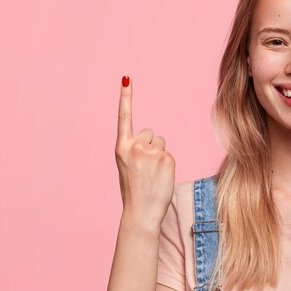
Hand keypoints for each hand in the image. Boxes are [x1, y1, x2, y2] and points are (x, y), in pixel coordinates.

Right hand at [115, 77, 174, 227]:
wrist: (141, 212)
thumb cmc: (134, 189)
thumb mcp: (128, 165)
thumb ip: (136, 149)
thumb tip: (152, 140)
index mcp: (121, 147)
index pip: (124, 117)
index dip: (125, 97)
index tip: (126, 78)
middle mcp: (134, 146)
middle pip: (151, 132)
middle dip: (151, 145)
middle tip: (145, 167)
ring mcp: (151, 152)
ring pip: (162, 142)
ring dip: (160, 154)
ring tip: (153, 173)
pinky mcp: (166, 158)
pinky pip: (169, 153)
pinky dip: (167, 163)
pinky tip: (160, 177)